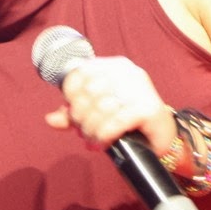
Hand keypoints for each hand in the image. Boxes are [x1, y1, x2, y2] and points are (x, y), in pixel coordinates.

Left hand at [44, 56, 176, 155]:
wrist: (161, 138)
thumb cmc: (126, 122)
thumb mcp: (95, 115)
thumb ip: (72, 114)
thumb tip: (49, 119)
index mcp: (113, 66)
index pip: (79, 73)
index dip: (70, 95)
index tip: (73, 113)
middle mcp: (127, 73)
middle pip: (88, 93)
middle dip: (80, 117)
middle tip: (83, 132)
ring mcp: (139, 89)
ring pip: (100, 109)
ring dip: (91, 130)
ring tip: (92, 140)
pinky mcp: (148, 108)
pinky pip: (115, 122)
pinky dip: (104, 135)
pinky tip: (103, 143)